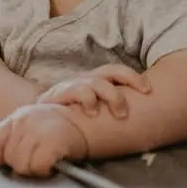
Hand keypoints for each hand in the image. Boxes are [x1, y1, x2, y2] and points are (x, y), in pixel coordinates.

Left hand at [0, 103, 89, 176]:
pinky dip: (44, 171)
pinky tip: (51, 166)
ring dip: (33, 170)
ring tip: (44, 164)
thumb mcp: (32, 126)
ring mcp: (37, 132)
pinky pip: (38, 167)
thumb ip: (16, 139)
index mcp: (17, 118)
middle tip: (36, 162)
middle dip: (21, 165)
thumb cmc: (59, 130)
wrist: (88, 122)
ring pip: (21, 166)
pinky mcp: (51, 142)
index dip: (2, 157)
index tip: (13, 161)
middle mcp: (24, 122)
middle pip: (9, 158)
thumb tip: (3, 161)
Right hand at [36, 64, 150, 118]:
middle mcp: (87, 78)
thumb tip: (141, 115)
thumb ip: (110, 107)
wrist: (38, 116)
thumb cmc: (71, 113)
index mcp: (98, 79)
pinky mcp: (60, 93)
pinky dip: (88, 100)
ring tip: (119, 114)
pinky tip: (92, 113)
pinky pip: (77, 92)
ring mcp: (74, 84)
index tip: (148, 91)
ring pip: (97, 83)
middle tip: (128, 111)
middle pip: (111, 73)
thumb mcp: (93, 105)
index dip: (134, 78)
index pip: (118, 71)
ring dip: (110, 96)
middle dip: (127, 84)